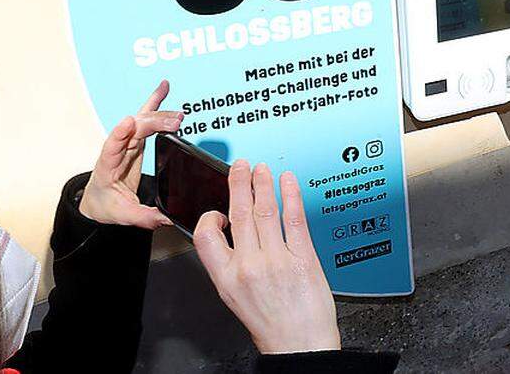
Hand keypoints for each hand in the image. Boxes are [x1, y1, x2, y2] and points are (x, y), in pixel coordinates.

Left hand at [79, 80, 181, 228]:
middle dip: (153, 123)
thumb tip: (166, 218)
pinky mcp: (136, 140)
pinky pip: (146, 118)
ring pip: (141, 122)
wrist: (99, 202)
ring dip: (159, 116)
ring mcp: (126, 142)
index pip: (111, 148)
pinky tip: (164, 88)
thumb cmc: (106, 206)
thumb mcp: (123, 216)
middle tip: (175, 122)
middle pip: (133, 131)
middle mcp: (116, 150)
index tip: (130, 122)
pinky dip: (155, 102)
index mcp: (107, 168)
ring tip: (178, 116)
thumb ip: (144, 217)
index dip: (119, 134)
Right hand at [194, 161, 339, 354]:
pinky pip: (293, 219)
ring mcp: (276, 260)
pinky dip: (290, 195)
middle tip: (239, 166)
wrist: (299, 343)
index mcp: (226, 278)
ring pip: (265, 211)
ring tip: (261, 170)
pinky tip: (288, 183)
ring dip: (263, 184)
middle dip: (239, 183)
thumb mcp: (236, 296)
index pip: (206, 235)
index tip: (220, 208)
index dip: (210, 216)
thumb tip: (234, 233)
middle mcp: (249, 266)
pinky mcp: (303, 257)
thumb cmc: (271, 323)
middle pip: (240, 213)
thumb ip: (232, 264)